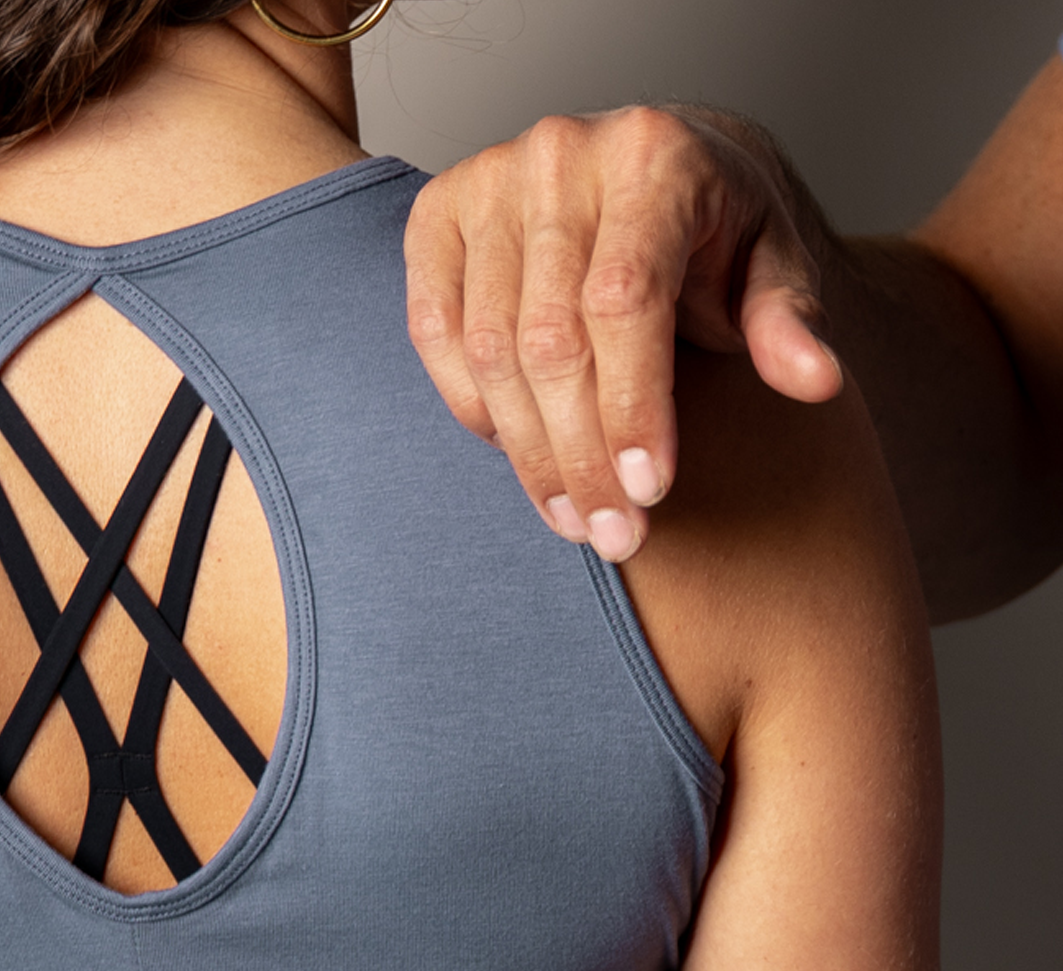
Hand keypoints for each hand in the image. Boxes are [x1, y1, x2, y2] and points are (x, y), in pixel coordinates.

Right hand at [404, 105, 844, 558]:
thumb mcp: (771, 265)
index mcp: (652, 157)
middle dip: (582, 455)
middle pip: (551, 340)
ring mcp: (488, 181)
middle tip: (616, 535)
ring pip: (490, 349)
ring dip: (529, 454)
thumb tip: (815, 380)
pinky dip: (474, 406)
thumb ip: (788, 320)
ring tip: (575, 517)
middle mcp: (560, 156)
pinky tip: (520, 452)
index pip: (625, 301)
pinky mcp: (437, 216)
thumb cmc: (714, 228)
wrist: (645, 169)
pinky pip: (435, 335)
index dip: (631, 407)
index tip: (651, 492)